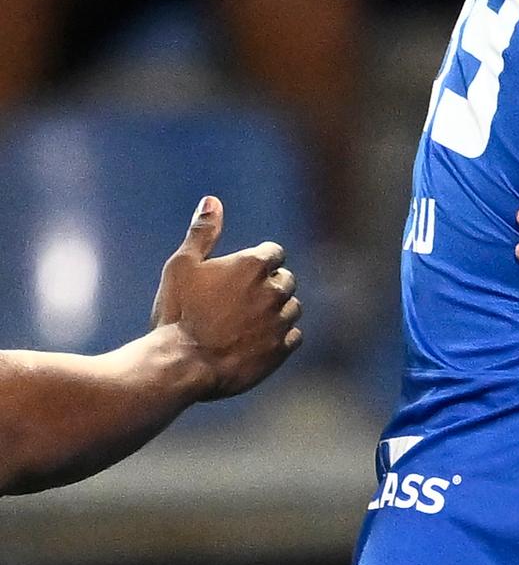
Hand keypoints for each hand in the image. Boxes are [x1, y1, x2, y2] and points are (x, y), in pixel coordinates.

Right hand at [151, 198, 301, 398]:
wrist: (184, 363)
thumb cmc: (179, 312)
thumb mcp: (183, 266)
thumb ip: (203, 233)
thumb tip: (212, 201)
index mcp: (252, 265)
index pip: (274, 253)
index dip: (259, 261)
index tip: (244, 273)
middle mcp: (274, 291)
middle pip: (286, 281)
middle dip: (271, 285)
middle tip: (243, 299)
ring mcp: (280, 322)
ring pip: (293, 309)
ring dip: (278, 311)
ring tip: (250, 321)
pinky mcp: (282, 350)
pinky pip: (294, 337)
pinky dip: (282, 336)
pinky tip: (260, 340)